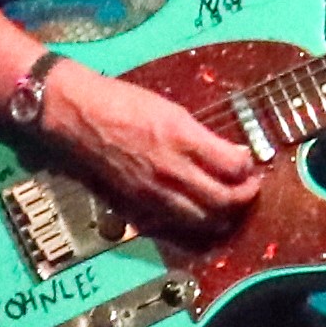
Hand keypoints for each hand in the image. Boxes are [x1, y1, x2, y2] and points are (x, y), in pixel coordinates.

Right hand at [38, 59, 261, 229]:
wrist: (77, 116)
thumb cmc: (122, 103)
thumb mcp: (171, 110)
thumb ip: (202, 137)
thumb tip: (231, 154)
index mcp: (182, 138)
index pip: (233, 166)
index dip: (248, 167)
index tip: (248, 162)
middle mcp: (172, 170)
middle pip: (224, 200)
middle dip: (244, 197)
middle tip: (248, 188)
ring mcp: (155, 192)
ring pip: (204, 220)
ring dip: (224, 215)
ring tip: (228, 204)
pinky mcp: (138, 205)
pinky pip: (177, 223)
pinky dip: (195, 221)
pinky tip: (198, 210)